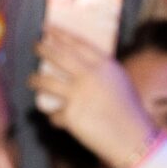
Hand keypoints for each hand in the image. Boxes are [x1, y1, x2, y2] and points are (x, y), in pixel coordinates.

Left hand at [28, 28, 155, 167]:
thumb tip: (80, 65)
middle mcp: (89, 76)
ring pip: (46, 82)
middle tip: (35, 46)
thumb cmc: (129, 111)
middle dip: (43, 49)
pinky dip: (55, 117)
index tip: (48, 29)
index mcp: (105, 66)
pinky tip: (56, 119)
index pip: (78, 44)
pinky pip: (54, 114)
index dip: (61, 35)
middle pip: (59, 57)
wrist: (134, 138)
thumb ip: (101, 72)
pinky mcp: (71, 115)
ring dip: (35, 80)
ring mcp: (78, 95)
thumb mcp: (119, 82)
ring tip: (31, 80)